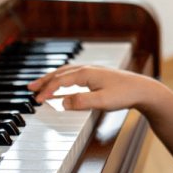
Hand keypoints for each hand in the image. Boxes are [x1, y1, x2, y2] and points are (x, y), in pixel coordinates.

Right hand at [27, 64, 160, 111]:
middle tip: (30, 89)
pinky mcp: (96, 75)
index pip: (61, 80)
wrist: (142, 89)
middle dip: (44, 80)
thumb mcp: (102, 102)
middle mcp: (87, 69)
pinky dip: (62, 78)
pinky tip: (61, 83)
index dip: (47, 90)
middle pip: (60, 73)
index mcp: (86, 73)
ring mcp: (92, 70)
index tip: (37, 99)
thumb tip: (62, 103)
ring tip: (40, 85)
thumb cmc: (124, 94)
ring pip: (66, 72)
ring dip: (51, 78)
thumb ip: (82, 102)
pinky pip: (73, 74)